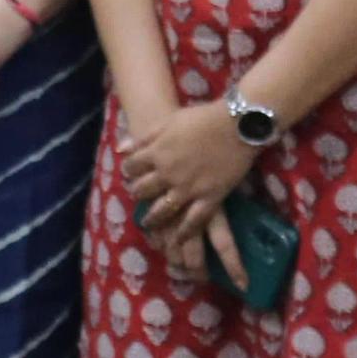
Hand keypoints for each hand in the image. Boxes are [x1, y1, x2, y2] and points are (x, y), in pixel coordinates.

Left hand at [121, 98, 256, 260]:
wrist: (236, 125)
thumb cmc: (202, 118)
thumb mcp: (167, 123)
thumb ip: (143, 139)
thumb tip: (120, 150)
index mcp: (156, 153)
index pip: (131, 167)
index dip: (128, 171)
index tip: (130, 173)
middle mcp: (168, 174)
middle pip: (143, 190)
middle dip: (137, 193)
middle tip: (137, 196)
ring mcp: (189, 188)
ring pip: (163, 210)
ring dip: (152, 218)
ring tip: (148, 223)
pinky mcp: (210, 198)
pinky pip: (194, 221)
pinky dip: (184, 232)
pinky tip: (178, 239)